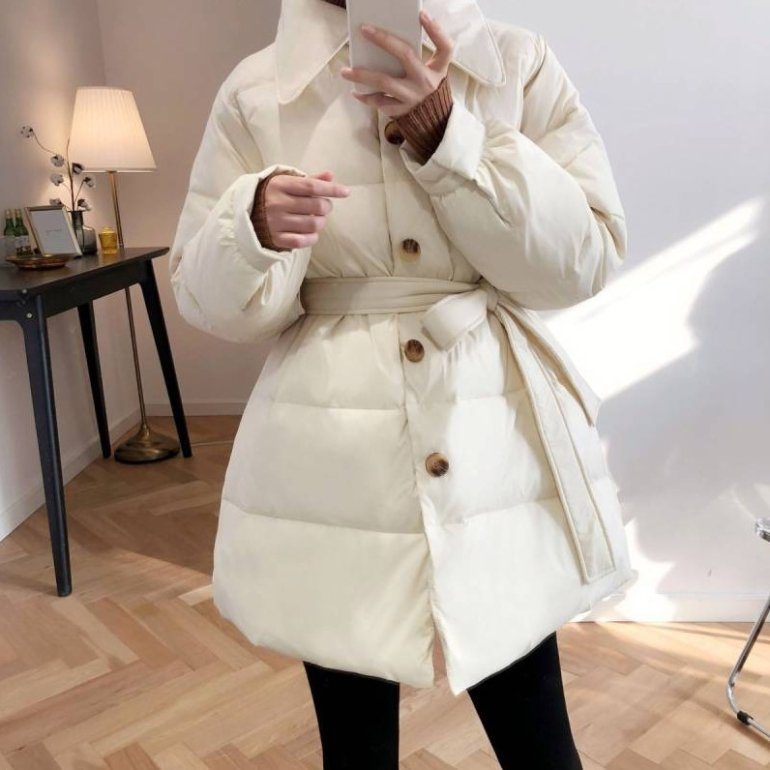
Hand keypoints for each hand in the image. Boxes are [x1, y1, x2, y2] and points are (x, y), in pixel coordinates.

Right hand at [260, 170, 349, 249]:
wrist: (247, 215)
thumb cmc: (274, 196)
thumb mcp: (288, 183)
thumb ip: (310, 180)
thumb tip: (331, 176)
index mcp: (280, 185)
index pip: (312, 186)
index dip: (332, 189)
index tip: (346, 192)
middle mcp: (277, 203)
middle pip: (316, 206)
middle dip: (326, 207)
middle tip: (324, 207)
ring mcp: (276, 222)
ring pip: (313, 224)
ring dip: (321, 222)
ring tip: (318, 219)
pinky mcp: (276, 238)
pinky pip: (303, 241)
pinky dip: (313, 237)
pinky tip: (312, 232)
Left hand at [340, 9, 454, 116]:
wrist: (434, 122)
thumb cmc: (430, 88)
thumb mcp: (436, 71)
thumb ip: (424, 54)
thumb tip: (397, 34)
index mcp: (437, 69)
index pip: (444, 47)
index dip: (435, 30)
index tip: (421, 14)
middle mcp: (425, 82)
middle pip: (405, 55)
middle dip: (384, 40)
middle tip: (364, 30)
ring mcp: (412, 97)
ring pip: (385, 82)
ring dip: (363, 75)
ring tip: (345, 71)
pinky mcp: (402, 111)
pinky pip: (381, 103)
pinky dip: (367, 98)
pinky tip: (356, 92)